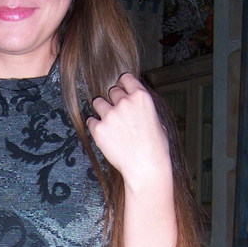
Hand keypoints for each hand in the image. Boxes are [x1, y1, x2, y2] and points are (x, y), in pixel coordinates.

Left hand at [86, 73, 170, 187]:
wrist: (146, 168)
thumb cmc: (155, 149)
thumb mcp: (157, 121)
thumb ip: (144, 108)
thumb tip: (137, 106)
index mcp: (141, 97)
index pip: (125, 78)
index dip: (123, 85)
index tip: (121, 90)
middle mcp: (125, 102)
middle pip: (112, 91)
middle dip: (113, 101)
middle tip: (117, 114)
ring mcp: (110, 115)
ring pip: (98, 102)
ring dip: (101, 110)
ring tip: (109, 124)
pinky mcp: (99, 129)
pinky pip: (90, 121)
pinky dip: (95, 127)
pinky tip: (104, 135)